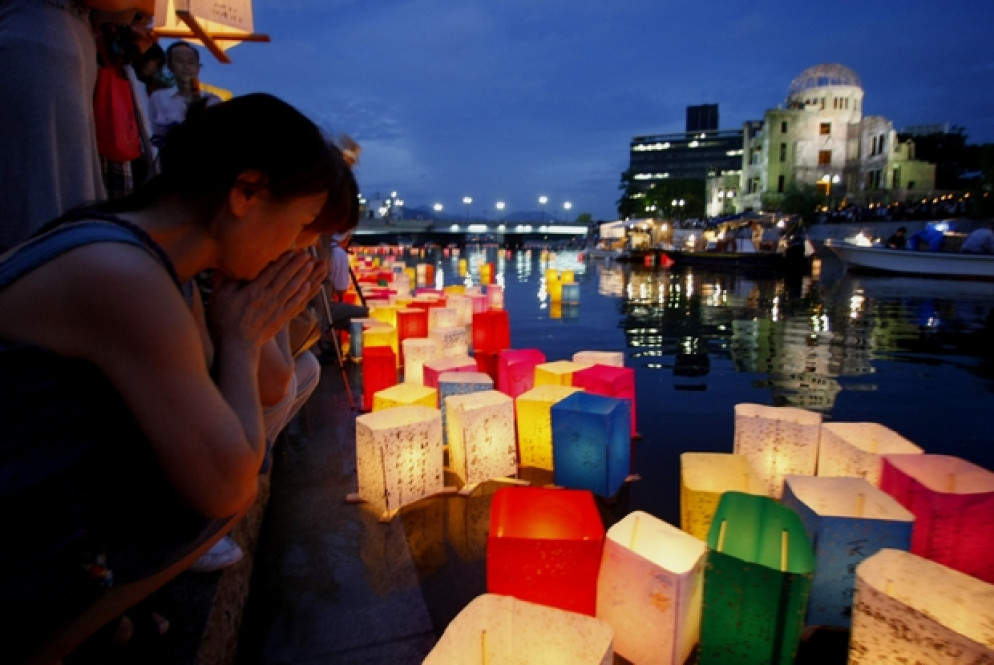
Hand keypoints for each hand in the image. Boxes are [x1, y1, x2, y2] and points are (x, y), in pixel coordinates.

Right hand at [207, 251, 325, 347]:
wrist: (237, 346)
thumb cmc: (225, 319)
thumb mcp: (219, 296)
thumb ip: (224, 278)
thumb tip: (227, 260)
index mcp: (254, 290)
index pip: (272, 270)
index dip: (284, 259)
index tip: (292, 249)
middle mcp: (269, 297)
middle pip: (286, 277)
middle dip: (298, 264)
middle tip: (307, 254)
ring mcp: (277, 308)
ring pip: (293, 288)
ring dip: (303, 275)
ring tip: (312, 265)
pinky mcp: (281, 318)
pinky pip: (296, 303)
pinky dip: (304, 293)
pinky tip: (310, 286)